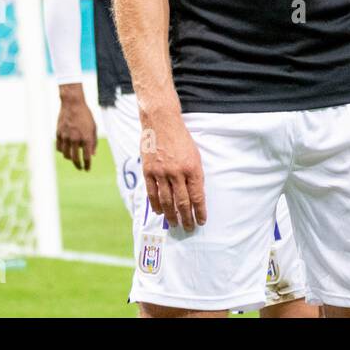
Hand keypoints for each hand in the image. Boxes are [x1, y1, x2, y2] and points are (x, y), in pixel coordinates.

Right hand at [55, 84, 96, 170]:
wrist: (73, 104)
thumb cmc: (86, 116)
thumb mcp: (94, 127)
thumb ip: (93, 142)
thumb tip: (92, 155)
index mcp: (86, 137)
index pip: (86, 157)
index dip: (87, 165)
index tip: (87, 169)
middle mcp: (75, 139)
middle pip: (75, 158)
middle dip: (78, 165)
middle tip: (80, 168)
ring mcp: (65, 137)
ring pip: (66, 155)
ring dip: (70, 159)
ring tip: (73, 159)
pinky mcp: (58, 134)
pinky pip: (59, 148)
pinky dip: (63, 151)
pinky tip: (66, 151)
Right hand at [140, 112, 206, 231]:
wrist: (162, 122)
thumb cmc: (181, 138)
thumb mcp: (195, 155)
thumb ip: (195, 175)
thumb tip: (195, 195)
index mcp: (192, 168)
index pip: (197, 196)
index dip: (199, 211)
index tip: (201, 220)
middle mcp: (177, 172)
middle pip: (182, 202)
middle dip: (187, 217)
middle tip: (189, 227)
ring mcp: (161, 172)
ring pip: (167, 201)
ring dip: (171, 215)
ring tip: (175, 224)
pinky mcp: (148, 171)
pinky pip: (152, 193)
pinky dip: (156, 205)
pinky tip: (160, 212)